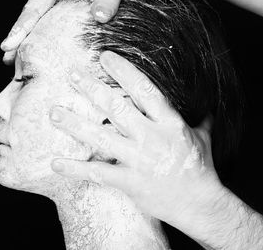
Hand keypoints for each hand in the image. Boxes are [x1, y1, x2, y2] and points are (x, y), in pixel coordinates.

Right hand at [0, 0, 162, 61]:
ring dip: (33, 35)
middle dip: (21, 35)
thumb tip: (98, 16)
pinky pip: (59, 17)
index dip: (22, 26)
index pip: (36, 4)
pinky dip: (50, 32)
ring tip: (20, 57)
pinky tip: (49, 44)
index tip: (9, 44)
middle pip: (35, 12)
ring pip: (45, 16)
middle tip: (8, 59)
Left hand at [50, 50, 224, 230]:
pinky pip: (98, 173)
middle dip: (92, 89)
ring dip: (75, 124)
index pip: (144, 89)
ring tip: (54, 112)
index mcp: (170, 122)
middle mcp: (152, 137)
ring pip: (101, 138)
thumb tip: (207, 107)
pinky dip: (76, 168)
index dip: (124, 71)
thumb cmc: (201, 168)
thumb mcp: (203, 138)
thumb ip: (201, 120)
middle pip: (116, 108)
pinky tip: (56, 163)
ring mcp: (139, 160)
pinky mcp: (130, 182)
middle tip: (73, 75)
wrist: (201, 205)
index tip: (105, 57)